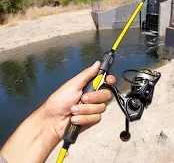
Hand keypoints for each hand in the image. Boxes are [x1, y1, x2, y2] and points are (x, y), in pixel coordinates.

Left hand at [0, 61, 115, 162]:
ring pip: (101, 107)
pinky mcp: (92, 119)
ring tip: (73, 110)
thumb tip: (97, 63)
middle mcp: (94, 97)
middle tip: (83, 98)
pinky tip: (75, 119)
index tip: (109, 80)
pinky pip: (96, 117)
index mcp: (89, 86)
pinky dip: (84, 118)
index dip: (110, 80)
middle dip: (94, 97)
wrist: (52, 121)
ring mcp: (93, 108)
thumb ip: (87, 74)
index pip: (106, 81)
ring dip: (85, 109)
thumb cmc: (59, 102)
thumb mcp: (72, 85)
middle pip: (107, 94)